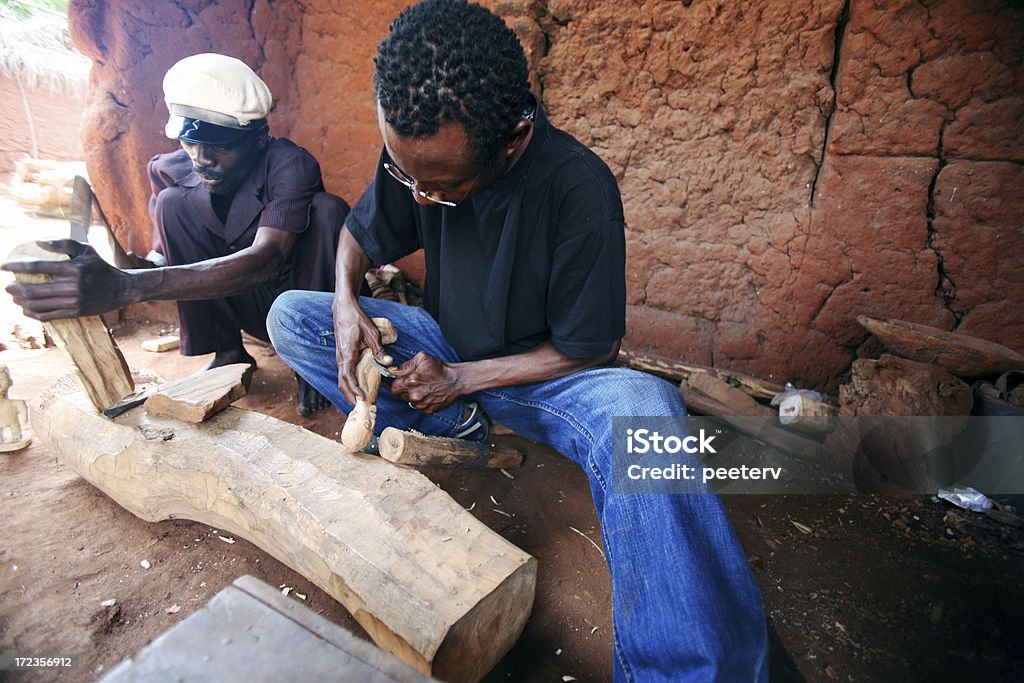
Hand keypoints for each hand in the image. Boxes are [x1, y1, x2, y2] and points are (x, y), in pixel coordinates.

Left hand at [2, 239, 133, 320]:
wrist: (120, 289)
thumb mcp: (86, 249)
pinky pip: (49, 315)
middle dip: (16, 289)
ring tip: (15, 298)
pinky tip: (26, 310)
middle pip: (34, 289)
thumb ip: (63, 243)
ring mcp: (74, 301)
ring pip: (39, 304)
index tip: (4, 267)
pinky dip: (34, 314)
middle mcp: (72, 286)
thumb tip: (38, 242)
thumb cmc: (100, 267)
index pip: (38, 267)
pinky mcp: (76, 312)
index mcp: (72, 268)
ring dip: (22, 302)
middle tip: (7, 287)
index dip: (18, 267)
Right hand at [332, 297, 393, 404]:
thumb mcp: (371, 333)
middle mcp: (341, 358)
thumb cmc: (356, 319)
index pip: (348, 377)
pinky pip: (344, 374)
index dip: (354, 389)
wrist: (343, 309)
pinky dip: (349, 384)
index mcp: (347, 354)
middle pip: (342, 383)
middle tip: (362, 407)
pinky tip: (358, 388)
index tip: (363, 398)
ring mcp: (340, 358)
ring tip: (360, 401)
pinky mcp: (342, 356)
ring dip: (349, 392)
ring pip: (342, 380)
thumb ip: (379, 349)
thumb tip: (388, 362)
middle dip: (351, 396)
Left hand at [390, 352, 463, 413]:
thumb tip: (393, 370)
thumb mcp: (423, 358)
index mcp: (411, 382)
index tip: (404, 380)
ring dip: (414, 396)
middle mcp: (415, 395)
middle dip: (406, 389)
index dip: (398, 383)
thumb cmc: (440, 368)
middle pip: (401, 395)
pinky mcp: (429, 410)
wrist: (457, 380)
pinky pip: (420, 407)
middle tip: (416, 383)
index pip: (394, 388)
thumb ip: (405, 365)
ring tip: (425, 388)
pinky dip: (423, 402)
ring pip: (410, 402)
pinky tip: (430, 394)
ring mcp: (422, 404)